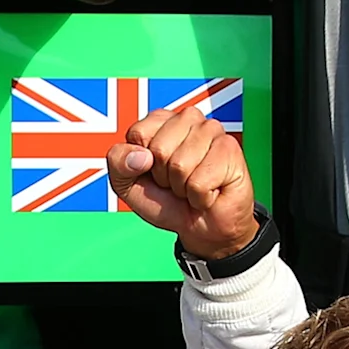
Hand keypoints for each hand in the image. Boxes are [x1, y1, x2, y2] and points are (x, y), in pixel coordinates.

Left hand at [107, 100, 257, 257]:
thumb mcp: (127, 184)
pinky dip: (199, 197)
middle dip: (163, 176)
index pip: (137, 134)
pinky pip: (199, 182)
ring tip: (192, 187)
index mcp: (161, 120)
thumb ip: (118, 162)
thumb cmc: (166, 200)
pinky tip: (209, 192)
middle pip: (159, 149)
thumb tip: (141, 156)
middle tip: (176, 183)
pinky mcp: (230, 149)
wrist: (200, 229)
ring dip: (182, 187)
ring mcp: (212, 130)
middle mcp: (188, 118)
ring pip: (180, 165)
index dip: (139, 163)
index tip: (153, 171)